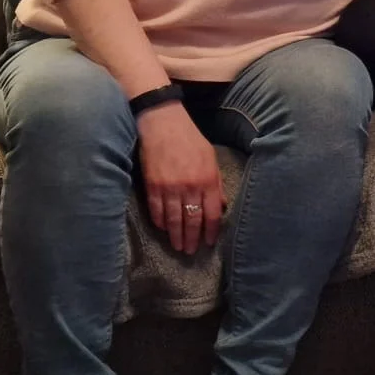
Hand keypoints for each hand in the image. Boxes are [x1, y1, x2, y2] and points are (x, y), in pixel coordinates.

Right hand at [137, 102, 224, 253]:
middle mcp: (191, 186)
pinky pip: (157, 210)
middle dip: (193, 238)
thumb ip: (216, 182)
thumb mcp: (210, 157)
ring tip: (178, 247)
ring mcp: (170, 187)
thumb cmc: (189, 138)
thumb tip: (221, 205)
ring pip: (174, 220)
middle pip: (193, 220)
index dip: (211, 230)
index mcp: (208, 179)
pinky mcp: (152, 186)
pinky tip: (163, 229)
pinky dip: (160, 222)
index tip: (209, 242)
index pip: (212, 213)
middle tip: (191, 252)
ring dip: (176, 236)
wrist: (162, 122)